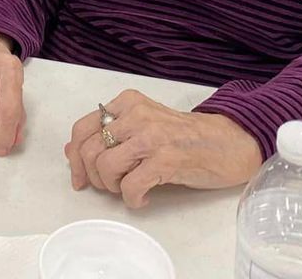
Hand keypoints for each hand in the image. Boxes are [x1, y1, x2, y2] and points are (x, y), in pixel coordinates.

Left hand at [66, 90, 261, 206]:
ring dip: (112, 187)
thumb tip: (73, 153)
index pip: (83, 128)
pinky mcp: (166, 159)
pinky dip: (132, 199)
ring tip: (128, 189)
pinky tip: (144, 198)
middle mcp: (136, 114)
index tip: (79, 177)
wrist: (228, 142)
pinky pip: (130, 186)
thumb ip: (111, 134)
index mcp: (128, 102)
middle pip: (89, 150)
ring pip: (106, 167)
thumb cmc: (184, 137)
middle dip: (92, 177)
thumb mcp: (144, 125)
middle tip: (108, 188)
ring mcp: (151, 136)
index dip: (75, 157)